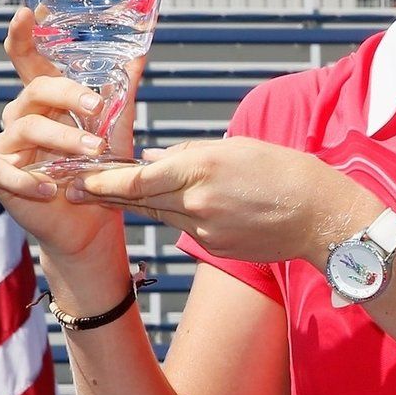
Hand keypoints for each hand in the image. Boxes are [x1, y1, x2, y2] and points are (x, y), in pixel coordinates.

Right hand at [0, 7, 136, 257]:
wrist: (90, 222)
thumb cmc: (99, 169)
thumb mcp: (115, 128)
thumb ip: (122, 92)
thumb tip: (140, 53)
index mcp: (45, 99)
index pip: (28, 60)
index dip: (24, 35)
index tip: (28, 13)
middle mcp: (22, 116)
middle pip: (35, 90)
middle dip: (66, 94)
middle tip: (96, 105)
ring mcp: (8, 146)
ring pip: (26, 128)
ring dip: (63, 138)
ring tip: (94, 151)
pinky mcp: (0, 176)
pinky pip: (5, 172)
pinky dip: (29, 180)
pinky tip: (53, 189)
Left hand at [64, 136, 381, 264]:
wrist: (321, 215)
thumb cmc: (284, 171)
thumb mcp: (236, 148)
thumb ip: (191, 154)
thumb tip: (156, 158)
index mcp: (200, 168)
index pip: (136, 179)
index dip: (101, 182)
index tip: (74, 179)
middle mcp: (197, 202)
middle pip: (139, 200)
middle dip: (107, 194)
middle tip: (75, 188)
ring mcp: (206, 229)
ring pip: (161, 214)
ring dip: (142, 205)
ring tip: (117, 195)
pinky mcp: (216, 247)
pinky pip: (187, 228)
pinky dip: (182, 216)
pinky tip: (194, 207)